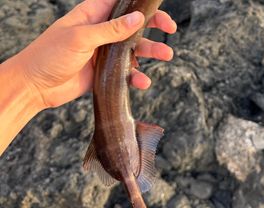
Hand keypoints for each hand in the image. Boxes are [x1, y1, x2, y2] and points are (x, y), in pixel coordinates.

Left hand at [12, 0, 176, 108]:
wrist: (36, 86)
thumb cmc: (50, 55)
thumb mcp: (81, 38)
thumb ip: (111, 29)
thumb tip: (138, 18)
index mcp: (93, 15)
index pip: (122, 3)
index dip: (141, 4)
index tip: (158, 8)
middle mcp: (101, 32)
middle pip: (133, 25)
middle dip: (153, 27)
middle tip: (170, 30)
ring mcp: (104, 53)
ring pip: (134, 49)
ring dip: (151, 51)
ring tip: (167, 55)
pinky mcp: (105, 72)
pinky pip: (126, 73)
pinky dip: (136, 76)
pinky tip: (143, 81)